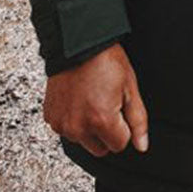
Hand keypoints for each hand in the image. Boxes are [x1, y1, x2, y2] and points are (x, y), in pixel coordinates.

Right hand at [43, 43, 148, 157]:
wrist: (78, 43)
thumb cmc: (105, 60)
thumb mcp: (130, 87)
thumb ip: (138, 121)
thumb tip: (141, 145)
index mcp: (102, 121)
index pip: (120, 144)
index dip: (123, 126)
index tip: (119, 106)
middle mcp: (79, 127)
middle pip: (100, 148)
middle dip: (106, 132)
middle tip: (106, 104)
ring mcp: (62, 123)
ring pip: (82, 140)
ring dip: (88, 127)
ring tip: (91, 98)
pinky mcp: (51, 117)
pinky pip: (66, 129)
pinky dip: (73, 119)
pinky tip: (78, 99)